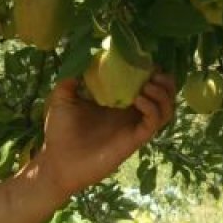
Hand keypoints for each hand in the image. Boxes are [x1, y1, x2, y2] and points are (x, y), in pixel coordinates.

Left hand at [31, 72, 175, 199]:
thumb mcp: (62, 98)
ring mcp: (133, 127)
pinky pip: (153, 123)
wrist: (57, 163)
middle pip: (164, 96)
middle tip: (153, 73)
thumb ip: (70, 79)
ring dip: (162, 94)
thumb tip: (80, 59)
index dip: (151, 71)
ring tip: (147, 86)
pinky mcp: (134, 140)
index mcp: (118, 102)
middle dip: (165, 81)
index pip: (147, 84)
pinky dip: (152, 108)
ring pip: (165, 110)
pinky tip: (138, 99)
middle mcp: (131, 114)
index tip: (145, 60)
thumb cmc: (59, 133)